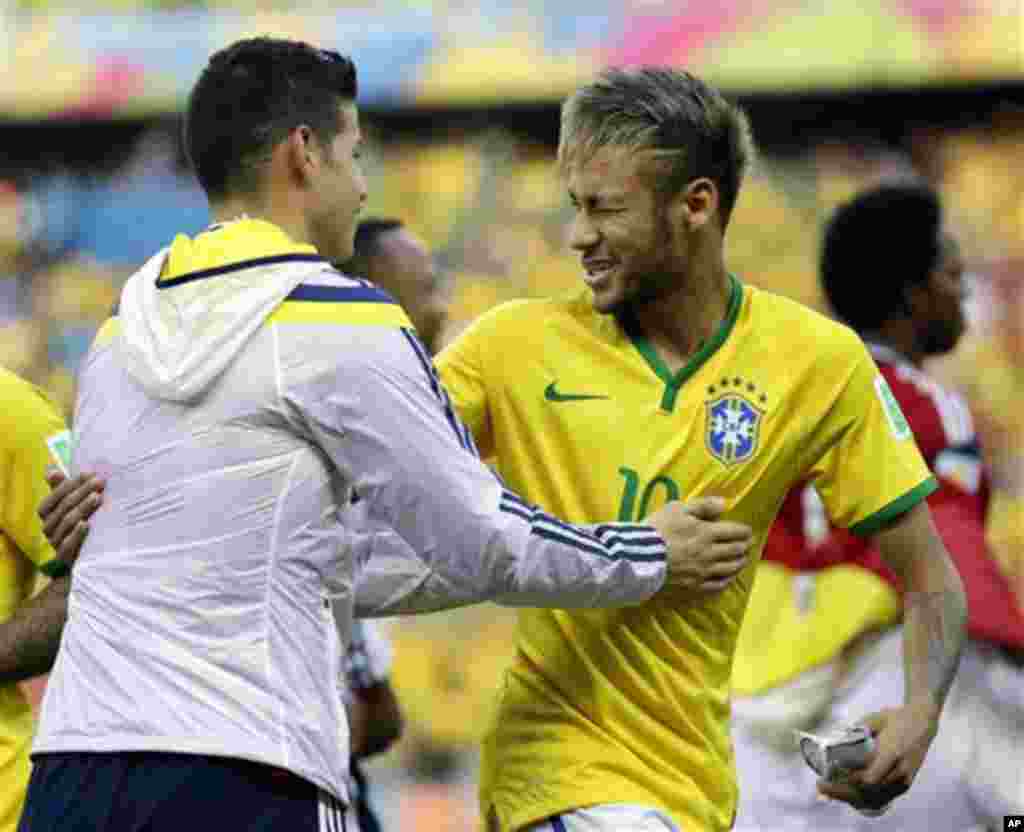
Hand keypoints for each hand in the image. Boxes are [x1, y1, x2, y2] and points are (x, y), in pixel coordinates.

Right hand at [38, 469, 104, 566]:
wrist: (81, 560)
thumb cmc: (76, 525)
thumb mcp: (71, 506)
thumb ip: (63, 489)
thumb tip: (51, 470)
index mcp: (47, 512)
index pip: (55, 495)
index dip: (71, 484)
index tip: (90, 474)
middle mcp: (48, 526)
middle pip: (64, 506)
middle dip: (83, 492)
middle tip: (100, 482)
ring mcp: (55, 542)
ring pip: (67, 522)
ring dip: (83, 508)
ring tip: (98, 497)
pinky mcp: (64, 557)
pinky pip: (67, 545)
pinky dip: (76, 534)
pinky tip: (87, 524)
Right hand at [648, 497, 752, 595]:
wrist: (638, 557)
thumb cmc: (656, 529)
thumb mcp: (677, 509)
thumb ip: (703, 505)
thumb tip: (725, 503)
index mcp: (707, 532)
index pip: (736, 532)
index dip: (745, 531)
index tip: (747, 531)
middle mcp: (710, 553)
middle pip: (736, 551)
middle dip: (745, 546)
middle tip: (748, 544)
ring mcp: (704, 572)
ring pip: (731, 569)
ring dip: (740, 563)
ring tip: (742, 559)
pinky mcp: (695, 586)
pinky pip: (718, 585)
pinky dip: (727, 580)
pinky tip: (728, 578)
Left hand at [817, 702, 939, 811]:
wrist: (922, 723)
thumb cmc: (895, 718)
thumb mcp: (875, 718)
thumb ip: (858, 730)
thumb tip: (834, 740)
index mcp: (892, 752)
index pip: (869, 777)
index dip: (848, 780)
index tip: (828, 775)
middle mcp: (899, 770)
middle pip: (869, 791)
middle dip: (842, 792)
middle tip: (820, 787)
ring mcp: (903, 780)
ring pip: (875, 797)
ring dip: (849, 797)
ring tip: (828, 792)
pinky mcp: (905, 785)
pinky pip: (883, 799)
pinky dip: (863, 799)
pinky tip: (847, 795)